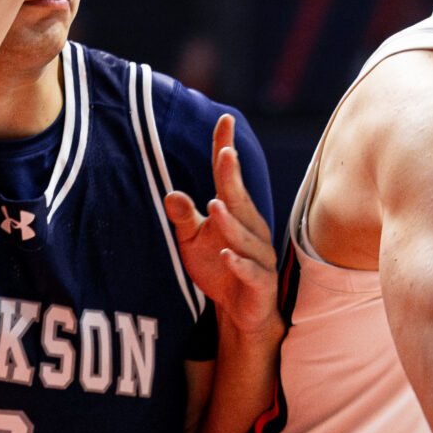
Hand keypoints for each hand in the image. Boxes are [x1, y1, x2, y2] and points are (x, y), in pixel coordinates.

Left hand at [165, 115, 280, 336]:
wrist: (241, 312)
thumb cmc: (218, 268)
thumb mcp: (192, 242)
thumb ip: (184, 218)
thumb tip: (171, 194)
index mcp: (236, 213)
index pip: (229, 177)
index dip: (226, 148)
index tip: (224, 120)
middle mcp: (252, 229)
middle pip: (240, 200)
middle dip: (233, 178)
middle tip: (225, 153)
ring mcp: (259, 256)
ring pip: (246, 237)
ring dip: (231, 222)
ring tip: (215, 206)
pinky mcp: (260, 283)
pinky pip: (252, 271)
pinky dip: (240, 264)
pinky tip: (228, 255)